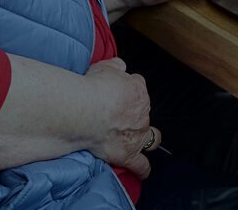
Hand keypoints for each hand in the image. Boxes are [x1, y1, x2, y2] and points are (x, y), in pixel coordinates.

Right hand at [82, 58, 156, 177]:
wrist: (86, 110)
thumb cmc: (92, 88)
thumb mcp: (105, 66)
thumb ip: (116, 66)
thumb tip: (121, 67)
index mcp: (137, 90)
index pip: (137, 86)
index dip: (126, 90)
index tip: (115, 93)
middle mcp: (142, 112)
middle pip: (143, 112)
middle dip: (134, 114)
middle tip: (119, 116)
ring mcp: (137, 135)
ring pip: (151, 138)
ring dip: (146, 138)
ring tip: (138, 140)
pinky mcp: (128, 154)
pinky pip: (141, 165)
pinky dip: (143, 168)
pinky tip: (142, 171)